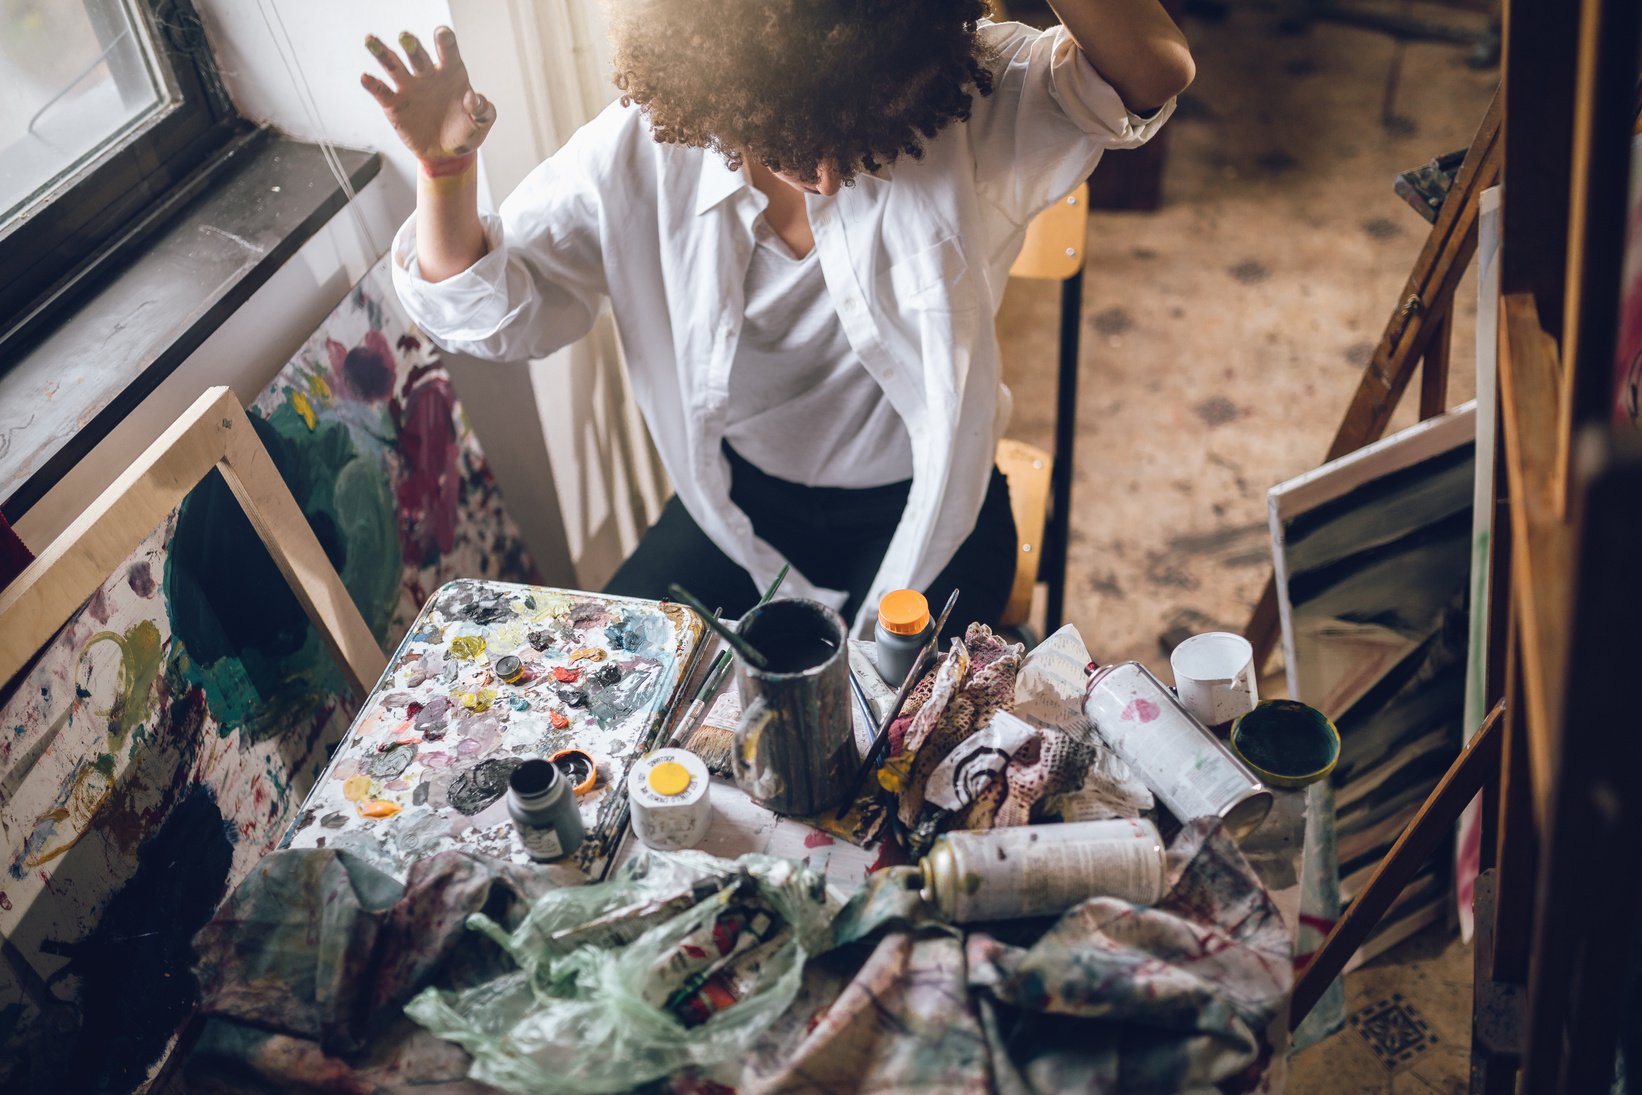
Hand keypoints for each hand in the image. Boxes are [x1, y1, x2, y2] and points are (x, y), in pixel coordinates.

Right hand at [361, 27, 494, 169]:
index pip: (448, 52)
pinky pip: (381, 92)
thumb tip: (473, 98)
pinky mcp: (394, 105)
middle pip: (417, 55)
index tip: (442, 34)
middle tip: (406, 37)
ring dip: (382, 52)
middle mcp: (427, 75)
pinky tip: (366, 77)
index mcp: (451, 73)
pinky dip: (372, 84)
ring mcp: (409, 88)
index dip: (445, 42)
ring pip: (393, 65)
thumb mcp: (481, 124)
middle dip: (412, 45)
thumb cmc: (466, 132)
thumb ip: (483, 111)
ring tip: (371, 40)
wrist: (447, 154)